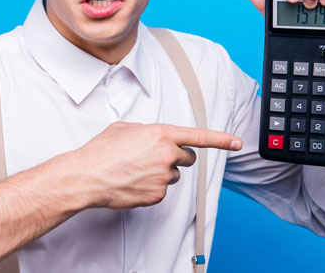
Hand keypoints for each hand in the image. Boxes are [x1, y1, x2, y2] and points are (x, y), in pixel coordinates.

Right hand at [54, 122, 241, 209]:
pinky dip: (151, 188)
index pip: (199, 136)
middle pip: (188, 158)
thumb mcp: (124, 128)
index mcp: (161, 134)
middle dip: (176, 158)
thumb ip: (146, 130)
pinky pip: (162, 191)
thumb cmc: (100, 152)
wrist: (86, 177)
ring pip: (173, 176)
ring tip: (135, 171)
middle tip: (153, 158)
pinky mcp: (158, 195)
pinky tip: (133, 183)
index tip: (238, 143)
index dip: (222, 140)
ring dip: (160, 173)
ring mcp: (163, 177)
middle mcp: (167, 155)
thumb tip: (153, 136)